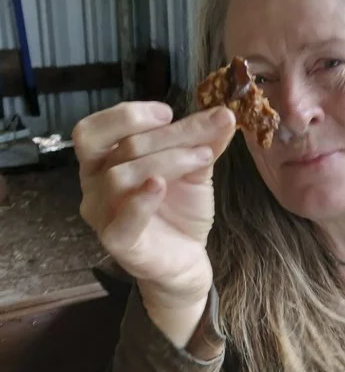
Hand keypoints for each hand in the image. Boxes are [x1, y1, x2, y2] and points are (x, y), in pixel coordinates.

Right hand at [74, 101, 235, 305]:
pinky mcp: (118, 243)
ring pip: (120, 177)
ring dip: (165, 161)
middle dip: (164, 137)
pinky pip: (121, 221)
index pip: (96, 130)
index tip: (168, 114)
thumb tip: (224, 114)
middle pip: (118, 149)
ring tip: (202, 158)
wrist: (188, 257)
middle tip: (203, 137)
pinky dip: (140, 200)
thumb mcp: (194, 168)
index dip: (127, 116)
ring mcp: (102, 216)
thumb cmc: (180, 209)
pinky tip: (160, 186)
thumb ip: (202, 141)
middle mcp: (93, 186)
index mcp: (102, 161)